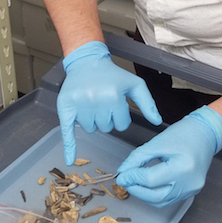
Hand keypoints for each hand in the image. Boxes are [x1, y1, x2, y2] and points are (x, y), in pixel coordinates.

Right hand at [58, 41, 161, 164]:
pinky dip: (69, 147)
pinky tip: (70, 160)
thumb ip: (147, 103)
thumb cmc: (113, 75)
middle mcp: (96, 101)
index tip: (116, 103)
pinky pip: (68, 131)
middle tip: (103, 101)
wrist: (87, 62)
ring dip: (92, 121)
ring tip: (91, 103)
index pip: (122, 125)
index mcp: (114, 96)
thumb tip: (157, 122)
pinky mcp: (65, 107)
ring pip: (91, 130)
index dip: (120, 116)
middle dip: (106, 118)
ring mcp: (79, 105)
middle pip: (106, 128)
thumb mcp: (135, 84)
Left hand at [116, 106, 221, 206]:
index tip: (121, 175)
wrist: (205, 134)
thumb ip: (138, 157)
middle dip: (136, 189)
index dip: (133, 178)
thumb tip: (123, 171)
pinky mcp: (190, 192)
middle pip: (156, 196)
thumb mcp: (158, 142)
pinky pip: (168, 199)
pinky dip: (154, 194)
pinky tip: (146, 185)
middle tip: (124, 180)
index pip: (151, 180)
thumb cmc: (184, 134)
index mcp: (183, 167)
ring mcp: (191, 190)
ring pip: (161, 201)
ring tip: (133, 182)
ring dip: (144, 194)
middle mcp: (189, 183)